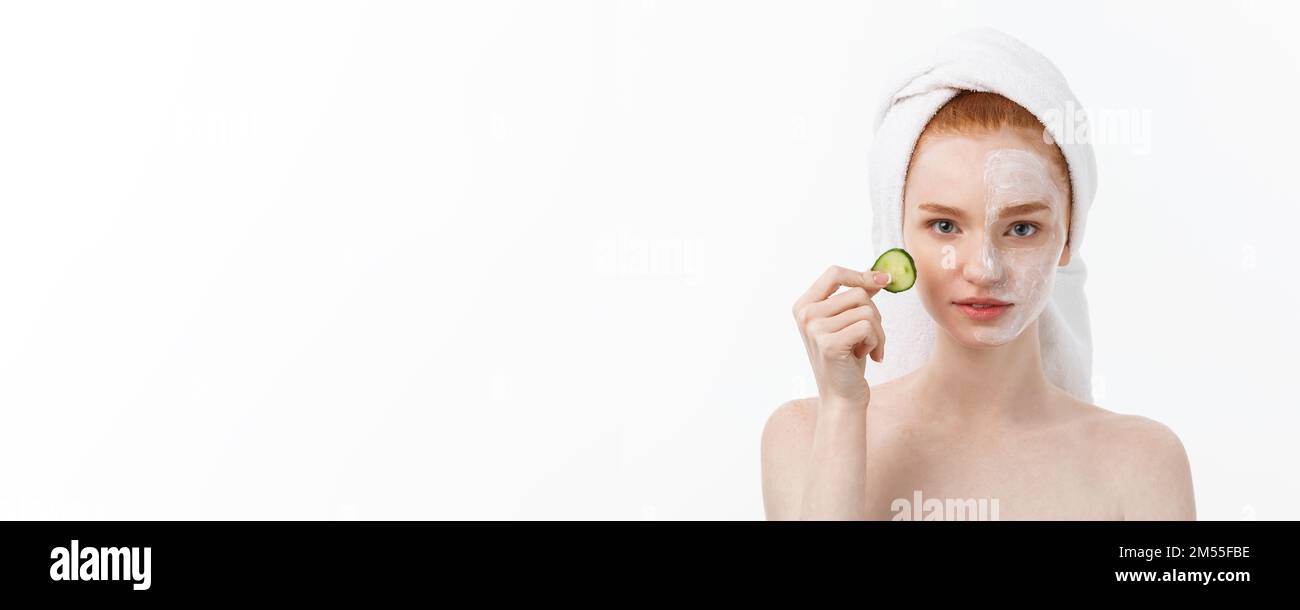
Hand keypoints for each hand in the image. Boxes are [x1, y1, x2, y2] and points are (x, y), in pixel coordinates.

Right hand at [792, 265, 890, 409]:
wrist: (841, 397)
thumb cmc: (846, 360)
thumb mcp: (848, 323)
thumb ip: (856, 297)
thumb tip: (878, 275)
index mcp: (804, 305)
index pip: (834, 273)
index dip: (861, 275)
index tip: (883, 281)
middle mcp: (805, 315)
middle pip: (857, 293)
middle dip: (874, 315)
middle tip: (869, 337)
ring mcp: (815, 329)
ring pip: (866, 311)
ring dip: (877, 332)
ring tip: (867, 348)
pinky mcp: (829, 344)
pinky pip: (867, 327)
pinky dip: (876, 342)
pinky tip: (867, 356)